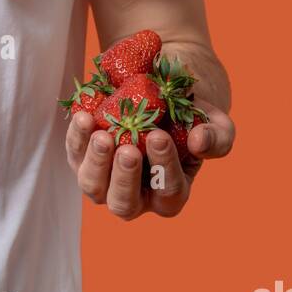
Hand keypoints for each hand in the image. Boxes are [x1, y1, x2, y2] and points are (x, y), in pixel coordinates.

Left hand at [66, 99, 234, 219]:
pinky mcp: (83, 156)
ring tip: (102, 135)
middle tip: (128, 149)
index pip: (168, 192)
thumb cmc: (190, 114)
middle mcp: (135, 194)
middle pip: (124, 204)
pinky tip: (84, 116)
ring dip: (96, 162)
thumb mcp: (215, 123)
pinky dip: (77, 137)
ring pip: (92, 186)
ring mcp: (105, 178)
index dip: (164, 168)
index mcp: (170, 192)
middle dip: (124, 178)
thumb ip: (217, 137)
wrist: (160, 87)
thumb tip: (199, 142)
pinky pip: (74, 153)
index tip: (159, 137)